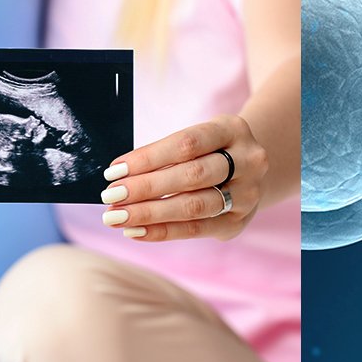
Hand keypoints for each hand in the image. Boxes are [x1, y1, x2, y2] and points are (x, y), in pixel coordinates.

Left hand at [100, 114, 267, 241]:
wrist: (250, 171)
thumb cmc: (210, 151)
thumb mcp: (198, 140)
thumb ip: (166, 155)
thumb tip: (119, 177)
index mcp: (232, 130)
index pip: (186, 144)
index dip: (147, 158)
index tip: (114, 171)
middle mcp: (248, 161)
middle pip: (191, 176)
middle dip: (146, 188)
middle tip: (111, 197)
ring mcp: (248, 194)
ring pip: (194, 206)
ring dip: (150, 213)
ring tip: (117, 217)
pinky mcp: (238, 222)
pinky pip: (196, 229)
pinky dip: (163, 231)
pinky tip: (136, 231)